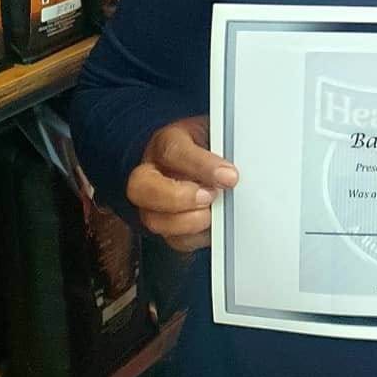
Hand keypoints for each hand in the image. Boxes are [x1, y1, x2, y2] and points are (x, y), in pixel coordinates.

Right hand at [126, 116, 237, 252]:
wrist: (211, 161)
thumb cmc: (213, 145)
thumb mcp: (219, 136)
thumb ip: (225, 148)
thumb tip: (235, 167)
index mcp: (166, 142)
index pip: (172, 151)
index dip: (201, 165)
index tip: (229, 176)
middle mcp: (152, 173)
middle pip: (141, 187)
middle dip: (178, 197)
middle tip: (211, 197)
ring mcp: (154, 203)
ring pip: (153, 219)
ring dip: (188, 221)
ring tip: (215, 214)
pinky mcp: (168, 227)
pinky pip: (175, 241)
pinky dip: (197, 237)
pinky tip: (214, 228)